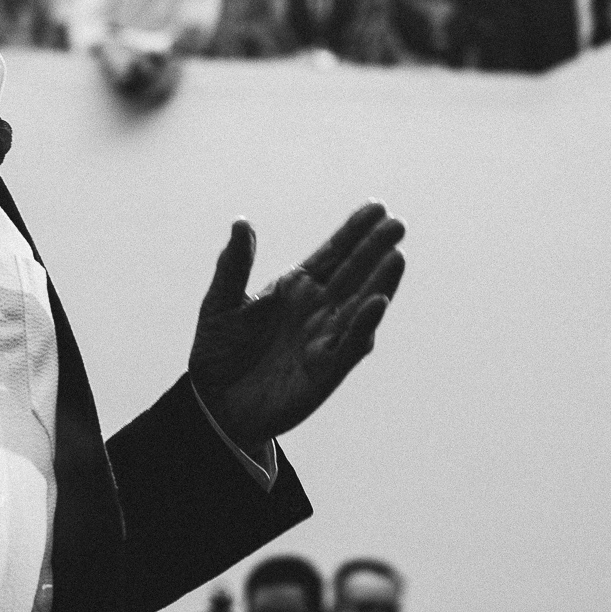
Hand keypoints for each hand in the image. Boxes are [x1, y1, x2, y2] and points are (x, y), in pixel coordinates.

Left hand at [187, 202, 405, 452]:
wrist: (213, 405)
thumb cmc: (219, 351)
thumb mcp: (220, 303)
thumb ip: (234, 265)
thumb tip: (242, 222)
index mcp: (296, 288)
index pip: (332, 254)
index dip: (353, 232)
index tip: (376, 206)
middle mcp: (318, 310)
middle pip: (353, 274)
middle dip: (375, 249)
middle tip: (397, 224)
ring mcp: (326, 339)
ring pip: (360, 306)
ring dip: (380, 283)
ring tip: (396, 256)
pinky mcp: (326, 371)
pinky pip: (350, 346)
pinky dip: (364, 325)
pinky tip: (377, 303)